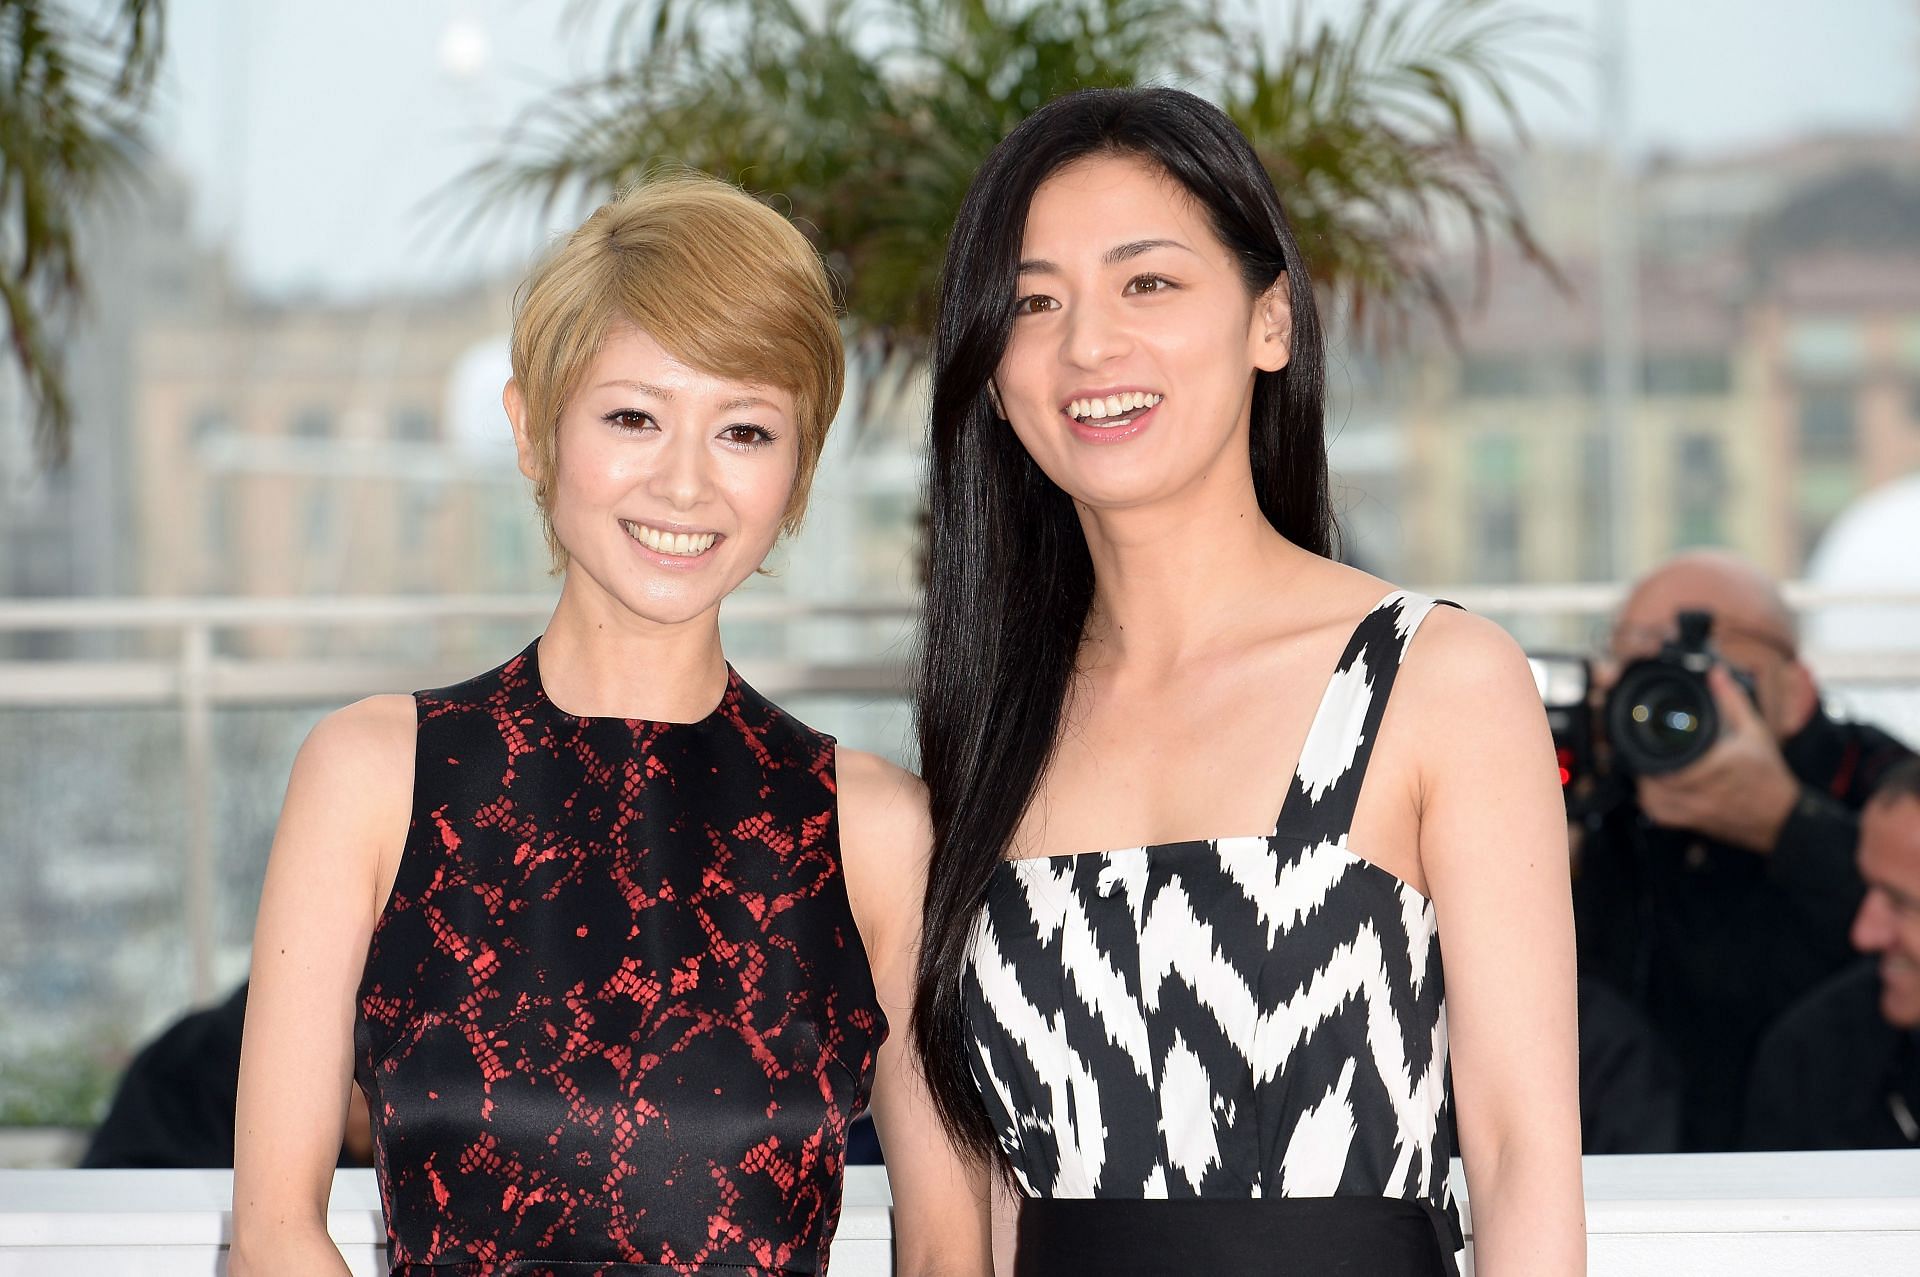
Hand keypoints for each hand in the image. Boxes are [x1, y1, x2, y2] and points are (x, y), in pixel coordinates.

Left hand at [1634, 664, 1798, 853]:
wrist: (1783, 816)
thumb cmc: (1768, 774)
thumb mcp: (1754, 731)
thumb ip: (1732, 701)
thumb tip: (1716, 673)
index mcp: (1716, 767)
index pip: (1669, 763)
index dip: (1649, 751)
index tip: (1644, 737)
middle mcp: (1703, 792)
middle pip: (1653, 782)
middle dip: (1643, 764)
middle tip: (1641, 749)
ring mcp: (1697, 811)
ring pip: (1652, 801)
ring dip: (1644, 783)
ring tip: (1646, 766)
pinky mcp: (1694, 823)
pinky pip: (1661, 816)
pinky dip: (1652, 803)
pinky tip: (1654, 788)